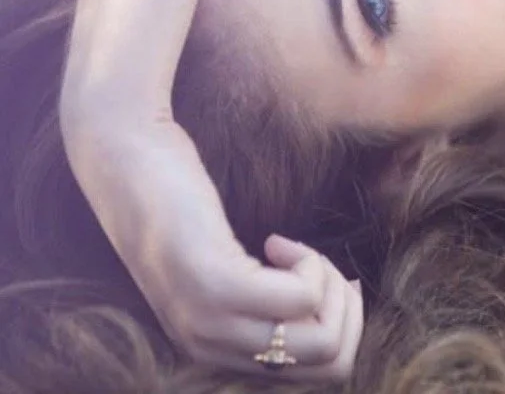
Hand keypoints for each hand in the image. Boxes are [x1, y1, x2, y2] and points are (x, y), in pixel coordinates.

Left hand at [64, 119, 362, 379]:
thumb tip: (336, 302)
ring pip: (321, 340)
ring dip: (331, 285)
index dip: (346, 327)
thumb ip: (258, 300)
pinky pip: (299, 297)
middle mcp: (211, 349)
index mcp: (214, 351)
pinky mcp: (213, 282)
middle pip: (330, 364)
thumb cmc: (183, 206)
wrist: (125, 162)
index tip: (334, 280)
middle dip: (348, 309)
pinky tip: (275, 241)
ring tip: (295, 252)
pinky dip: (308, 263)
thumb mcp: (221, 267)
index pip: (316, 377)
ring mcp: (209, 320)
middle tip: (320, 265)